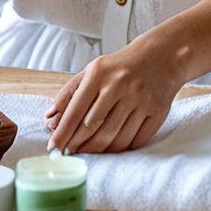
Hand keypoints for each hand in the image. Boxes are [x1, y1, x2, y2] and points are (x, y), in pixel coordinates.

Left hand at [44, 38, 183, 154]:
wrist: (161, 56)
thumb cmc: (120, 67)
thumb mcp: (93, 70)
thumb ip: (70, 92)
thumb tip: (49, 118)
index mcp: (100, 74)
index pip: (76, 110)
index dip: (63, 133)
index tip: (53, 148)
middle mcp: (119, 86)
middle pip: (94, 128)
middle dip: (78, 145)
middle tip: (70, 153)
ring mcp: (140, 100)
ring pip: (114, 138)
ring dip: (98, 151)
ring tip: (89, 153)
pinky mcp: (156, 112)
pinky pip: (135, 141)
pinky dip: (122, 149)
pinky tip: (112, 149)